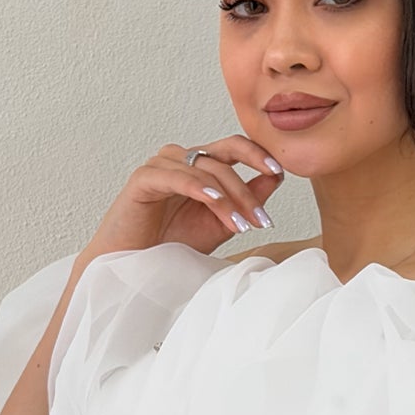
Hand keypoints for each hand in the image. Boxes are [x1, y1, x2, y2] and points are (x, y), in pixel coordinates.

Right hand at [83, 135, 284, 260]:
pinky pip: (176, 175)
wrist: (135, 266)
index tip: (279, 171)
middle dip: (247, 190)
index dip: (258, 154)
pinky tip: (214, 200)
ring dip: (228, 197)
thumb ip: (245, 200)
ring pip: (204, 169)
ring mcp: (162, 165)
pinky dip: (198, 187)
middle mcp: (182, 159)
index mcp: (201, 166)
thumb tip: (275, 177)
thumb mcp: (221, 224)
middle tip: (262, 220)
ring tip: (241, 225)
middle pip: (223, 158)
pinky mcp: (143, 178)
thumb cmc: (173, 244)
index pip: (234, 147)